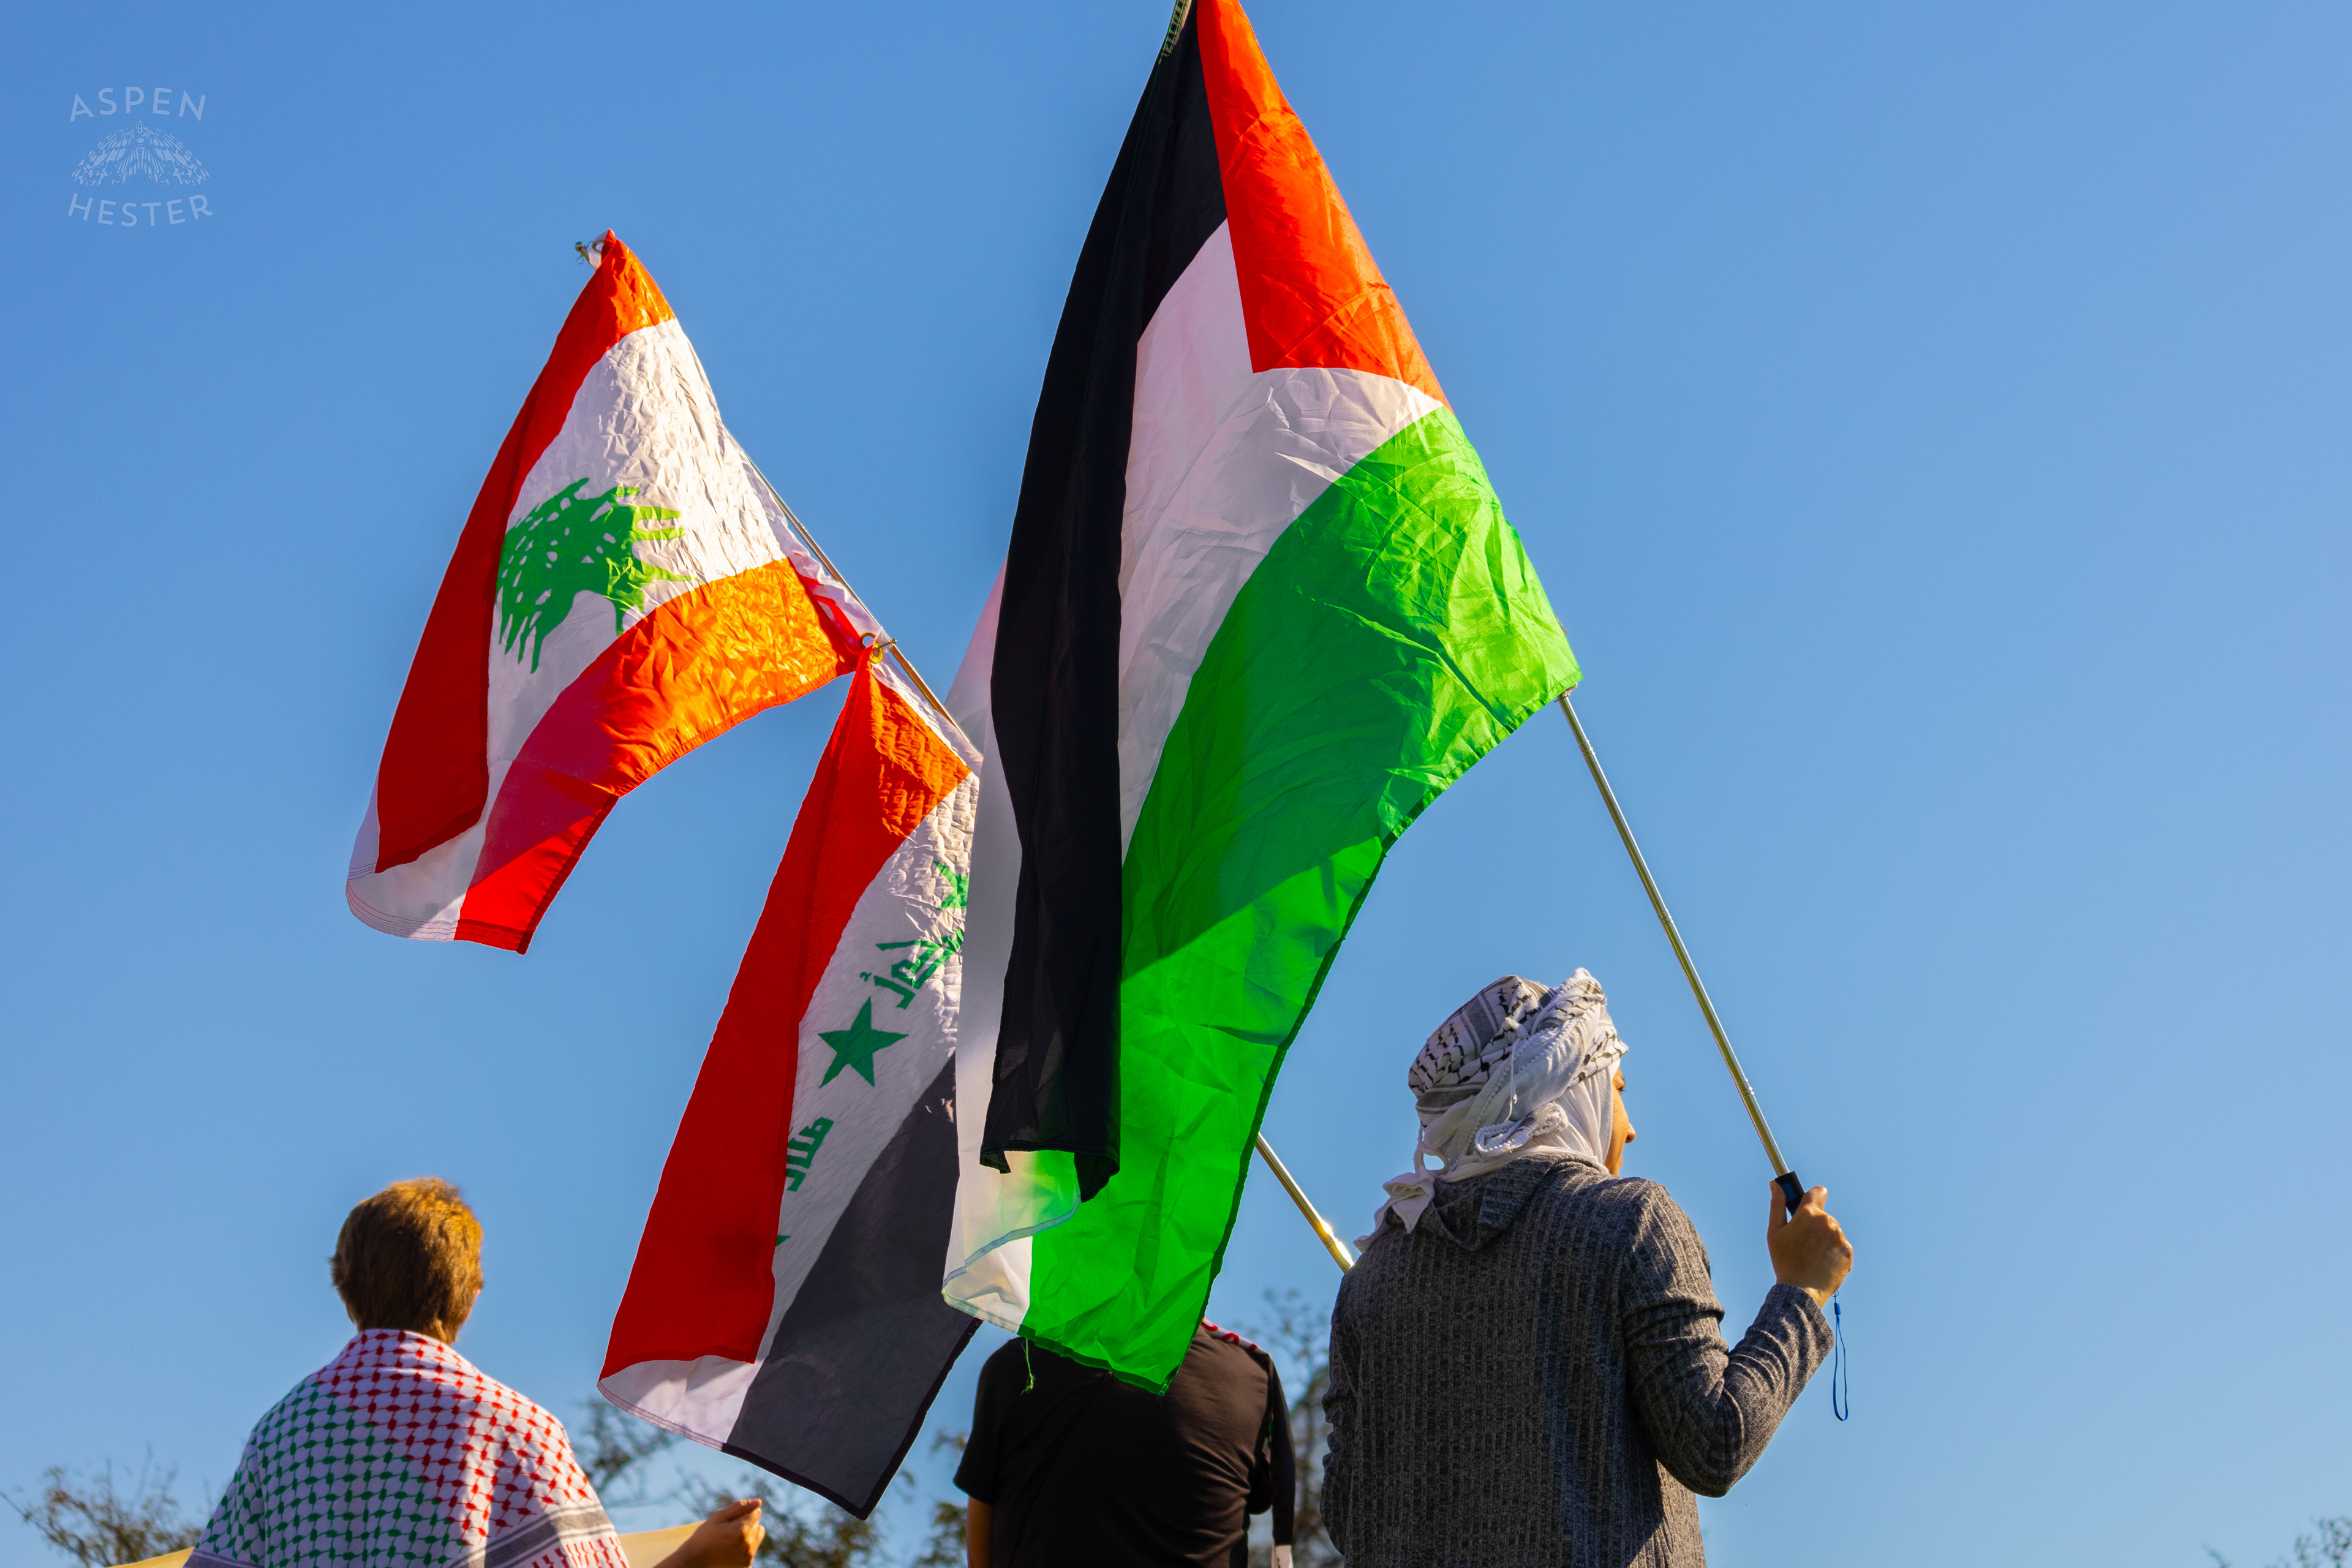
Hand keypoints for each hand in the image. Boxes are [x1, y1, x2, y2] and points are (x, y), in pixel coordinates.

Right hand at [659, 1499, 763, 1567]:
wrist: (696, 1559)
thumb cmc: (705, 1535)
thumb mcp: (719, 1517)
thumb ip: (739, 1507)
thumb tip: (758, 1502)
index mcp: (741, 1531)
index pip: (756, 1513)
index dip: (743, 1513)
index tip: (730, 1520)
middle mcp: (747, 1544)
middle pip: (757, 1523)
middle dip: (745, 1522)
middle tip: (727, 1530)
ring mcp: (748, 1555)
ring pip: (757, 1533)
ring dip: (748, 1532)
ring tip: (731, 1538)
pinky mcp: (747, 1562)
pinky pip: (754, 1545)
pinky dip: (746, 1543)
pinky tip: (732, 1546)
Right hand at [1766, 1182, 1852, 1308]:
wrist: (1801, 1291)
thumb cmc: (1784, 1260)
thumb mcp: (1774, 1232)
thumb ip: (1777, 1205)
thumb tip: (1776, 1184)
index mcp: (1809, 1213)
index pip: (1818, 1191)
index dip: (1812, 1196)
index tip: (1807, 1205)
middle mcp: (1828, 1222)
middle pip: (1823, 1215)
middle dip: (1814, 1224)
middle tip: (1802, 1242)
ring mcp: (1840, 1237)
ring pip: (1832, 1231)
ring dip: (1824, 1239)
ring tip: (1812, 1257)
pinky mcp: (1848, 1252)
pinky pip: (1840, 1246)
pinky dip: (1832, 1252)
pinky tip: (1821, 1263)